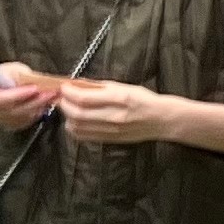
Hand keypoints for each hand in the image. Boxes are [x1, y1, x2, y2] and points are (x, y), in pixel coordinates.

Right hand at [0, 57, 56, 126]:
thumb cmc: (5, 76)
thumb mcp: (13, 69)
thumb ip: (22, 76)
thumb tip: (40, 82)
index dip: (17, 94)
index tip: (34, 88)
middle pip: (14, 109)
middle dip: (35, 101)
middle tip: (51, 93)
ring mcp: (0, 119)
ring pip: (22, 116)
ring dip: (39, 107)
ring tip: (52, 96)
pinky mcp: (10, 125)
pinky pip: (26, 121)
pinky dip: (37, 112)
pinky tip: (46, 103)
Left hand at [50, 77, 178, 145]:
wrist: (161, 120)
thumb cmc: (144, 100)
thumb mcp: (124, 86)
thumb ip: (99, 86)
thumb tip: (77, 84)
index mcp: (119, 99)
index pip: (84, 98)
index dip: (68, 92)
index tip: (63, 87)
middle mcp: (114, 117)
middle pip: (77, 114)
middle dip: (64, 104)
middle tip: (61, 97)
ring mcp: (111, 131)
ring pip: (77, 127)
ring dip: (67, 116)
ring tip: (69, 107)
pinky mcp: (109, 140)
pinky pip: (83, 136)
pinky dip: (74, 127)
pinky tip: (76, 120)